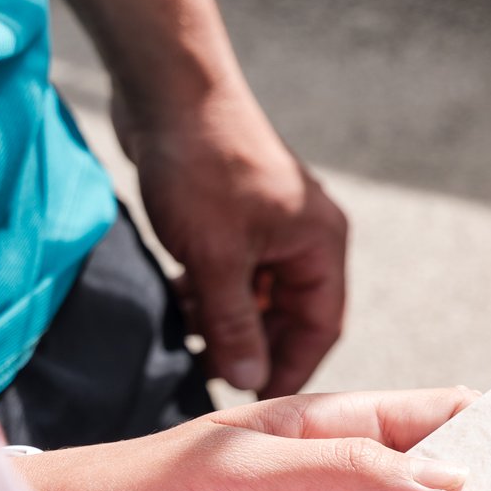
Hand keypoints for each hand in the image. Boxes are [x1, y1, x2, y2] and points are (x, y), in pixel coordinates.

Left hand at [115, 80, 347, 397]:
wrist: (169, 91)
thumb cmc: (204, 167)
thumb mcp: (216, 259)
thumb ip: (235, 324)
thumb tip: (248, 380)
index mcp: (321, 245)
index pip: (321, 326)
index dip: (292, 366)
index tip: (256, 399)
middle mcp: (307, 238)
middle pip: (291, 312)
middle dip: (254, 345)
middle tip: (212, 374)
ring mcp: (273, 226)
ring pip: (259, 294)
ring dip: (229, 320)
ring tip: (191, 341)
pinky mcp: (238, 217)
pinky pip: (235, 272)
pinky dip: (213, 294)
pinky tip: (182, 304)